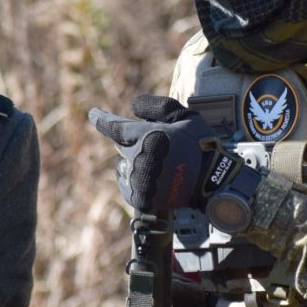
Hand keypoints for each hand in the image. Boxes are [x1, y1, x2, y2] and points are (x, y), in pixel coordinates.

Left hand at [88, 95, 217, 211]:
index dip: (101, 119)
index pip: (115, 127)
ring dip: (135, 162)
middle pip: (123, 148)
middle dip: (137, 144)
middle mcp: (139, 160)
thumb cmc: (199, 144)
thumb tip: (131, 108)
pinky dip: (135, 180)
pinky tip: (153, 177)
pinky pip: (127, 186)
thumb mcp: (183, 115)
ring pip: (124, 167)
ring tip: (161, 164)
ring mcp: (139, 182)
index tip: (93, 114)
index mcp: (148, 137)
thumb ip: (156, 107)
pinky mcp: (141, 199)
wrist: (213, 181)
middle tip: (162, 147)